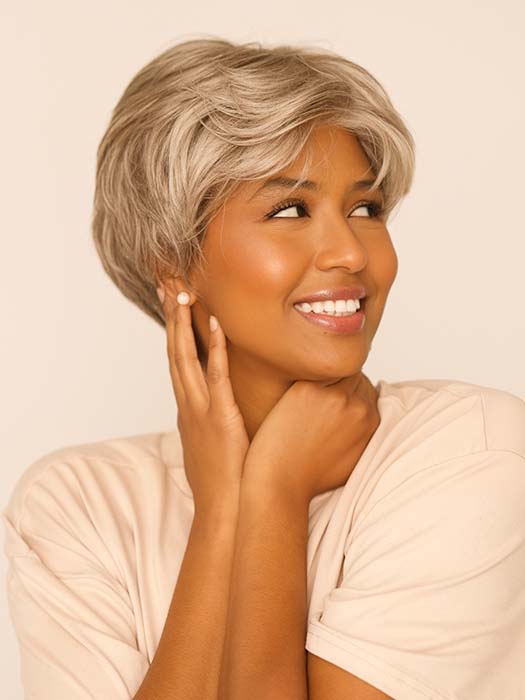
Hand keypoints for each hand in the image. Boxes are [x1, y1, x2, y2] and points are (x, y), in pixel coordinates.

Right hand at [159, 286, 249, 515]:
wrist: (223, 511)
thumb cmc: (221, 480)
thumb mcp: (209, 443)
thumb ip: (210, 419)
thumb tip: (216, 407)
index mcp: (187, 407)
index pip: (176, 359)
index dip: (172, 328)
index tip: (170, 300)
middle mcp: (188, 403)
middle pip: (174, 350)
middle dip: (170, 316)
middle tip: (167, 282)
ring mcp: (201, 409)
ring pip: (187, 358)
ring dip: (184, 324)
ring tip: (183, 292)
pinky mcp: (220, 417)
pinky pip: (217, 376)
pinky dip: (216, 349)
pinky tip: (217, 324)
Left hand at [243, 372, 379, 504]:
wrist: (281, 483)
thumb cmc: (311, 476)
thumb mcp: (353, 460)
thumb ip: (363, 435)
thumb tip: (365, 418)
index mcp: (371, 422)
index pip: (367, 390)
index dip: (348, 394)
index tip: (330, 403)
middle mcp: (357, 407)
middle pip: (353, 378)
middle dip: (338, 384)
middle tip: (315, 400)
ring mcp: (333, 398)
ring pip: (332, 371)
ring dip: (321, 379)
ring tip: (304, 399)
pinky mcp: (307, 391)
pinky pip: (308, 373)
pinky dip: (301, 381)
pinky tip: (291, 396)